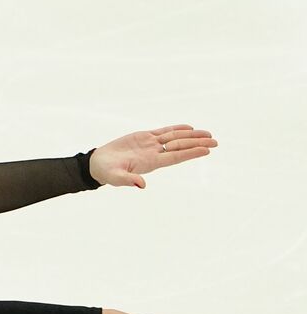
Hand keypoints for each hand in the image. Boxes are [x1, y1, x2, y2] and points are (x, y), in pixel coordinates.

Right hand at [89, 125, 216, 188]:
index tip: (206, 150)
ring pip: (175, 138)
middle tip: (215, 141)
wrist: (98, 164)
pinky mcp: (144, 137)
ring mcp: (150, 145)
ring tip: (208, 134)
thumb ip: (128, 180)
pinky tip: (189, 128)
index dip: (191, 153)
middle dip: (197, 143)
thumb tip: (142, 185)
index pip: (175, 157)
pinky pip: (164, 132)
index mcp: (150, 163)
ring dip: (192, 136)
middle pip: (180, 146)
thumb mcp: (115, 178)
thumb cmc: (107, 172)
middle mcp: (154, 154)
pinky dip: (177, 129)